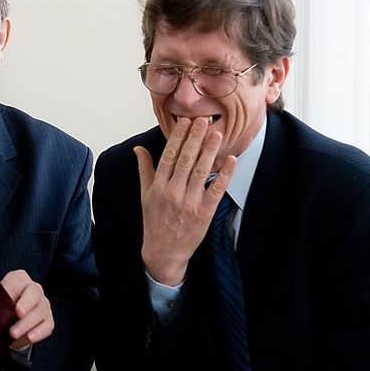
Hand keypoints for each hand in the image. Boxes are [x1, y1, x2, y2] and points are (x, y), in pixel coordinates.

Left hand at [1, 270, 54, 349]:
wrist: (5, 322)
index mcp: (17, 279)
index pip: (18, 280)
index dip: (13, 291)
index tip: (10, 305)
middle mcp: (33, 288)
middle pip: (34, 293)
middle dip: (26, 305)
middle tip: (16, 316)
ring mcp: (42, 304)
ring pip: (41, 310)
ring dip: (27, 324)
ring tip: (13, 335)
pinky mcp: (47, 319)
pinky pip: (47, 325)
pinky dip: (39, 332)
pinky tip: (29, 338)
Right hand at [135, 117, 235, 285]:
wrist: (164, 251)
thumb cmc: (154, 221)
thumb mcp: (145, 195)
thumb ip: (144, 170)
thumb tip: (138, 149)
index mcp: (158, 186)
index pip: (169, 155)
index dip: (178, 137)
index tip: (186, 121)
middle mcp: (172, 192)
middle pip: (185, 159)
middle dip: (195, 137)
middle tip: (203, 119)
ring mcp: (188, 202)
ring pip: (200, 171)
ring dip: (209, 151)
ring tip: (216, 134)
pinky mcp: (203, 213)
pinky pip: (216, 190)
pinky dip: (225, 175)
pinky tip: (231, 160)